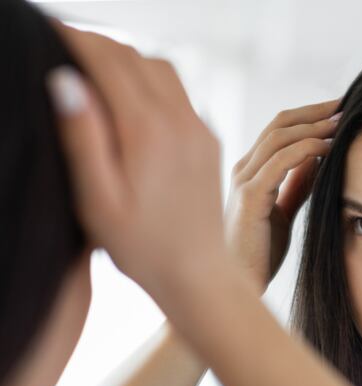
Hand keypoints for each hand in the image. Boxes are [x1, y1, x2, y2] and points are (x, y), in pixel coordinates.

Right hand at [47, 23, 226, 303]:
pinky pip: (180, 93)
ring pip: (162, 69)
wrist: (199, 273)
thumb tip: (65, 80)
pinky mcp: (209, 141)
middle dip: (99, 43)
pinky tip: (130, 98)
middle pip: (136, 57)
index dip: (75, 38)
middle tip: (64, 43)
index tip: (48, 30)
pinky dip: (151, 80)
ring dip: (127, 58)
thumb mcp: (98, 199)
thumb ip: (82, 137)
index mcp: (148, 131)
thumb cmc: (142, 247)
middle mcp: (181, 122)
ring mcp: (200, 130)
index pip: (109, 60)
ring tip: (93, 67)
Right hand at [226, 100, 339, 293]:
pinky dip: (307, 149)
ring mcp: (243, 181)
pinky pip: (280, 162)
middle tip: (346, 104)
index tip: (339, 110)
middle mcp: (242, 169)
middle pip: (279, 124)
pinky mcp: (249, 197)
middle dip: (315, 111)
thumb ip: (296, 185)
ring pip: (279, 136)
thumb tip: (319, 159)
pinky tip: (329, 149)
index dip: (309, 115)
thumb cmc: (258, 255)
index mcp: (249, 171)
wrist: (237, 287)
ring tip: (342, 122)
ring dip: (314, 126)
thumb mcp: (283, 212)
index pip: (279, 129)